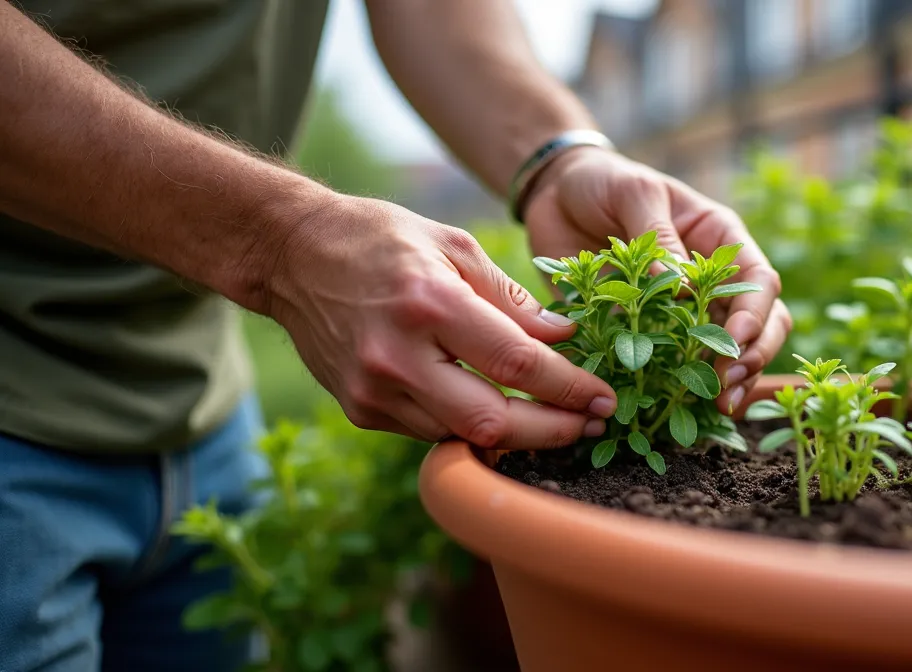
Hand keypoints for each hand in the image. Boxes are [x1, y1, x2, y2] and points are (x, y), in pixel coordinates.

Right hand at [264, 195, 617, 447]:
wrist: (292, 255)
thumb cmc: (383, 240)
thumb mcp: (454, 247)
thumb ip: (513, 300)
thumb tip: (567, 339)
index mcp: (429, 304)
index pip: (516, 363)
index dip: (569, 388)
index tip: (605, 399)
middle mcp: (397, 355)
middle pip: (492, 421)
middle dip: (552, 432)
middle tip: (593, 427)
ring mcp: (373, 390)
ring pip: (463, 436)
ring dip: (516, 434)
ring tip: (557, 422)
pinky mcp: (361, 410)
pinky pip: (432, 432)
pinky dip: (470, 426)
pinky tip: (498, 411)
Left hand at [522, 147, 790, 414]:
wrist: (555, 196)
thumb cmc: (603, 183)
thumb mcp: (633, 194)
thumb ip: (656, 238)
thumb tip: (678, 290)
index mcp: (720, 241)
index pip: (759, 283)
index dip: (754, 316)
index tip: (733, 343)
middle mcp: (712, 282)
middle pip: (759, 326)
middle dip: (751, 359)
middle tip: (727, 387)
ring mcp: (684, 312)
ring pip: (725, 354)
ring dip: (726, 383)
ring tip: (715, 407)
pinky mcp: (648, 334)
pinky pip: (670, 366)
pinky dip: (675, 387)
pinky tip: (670, 406)